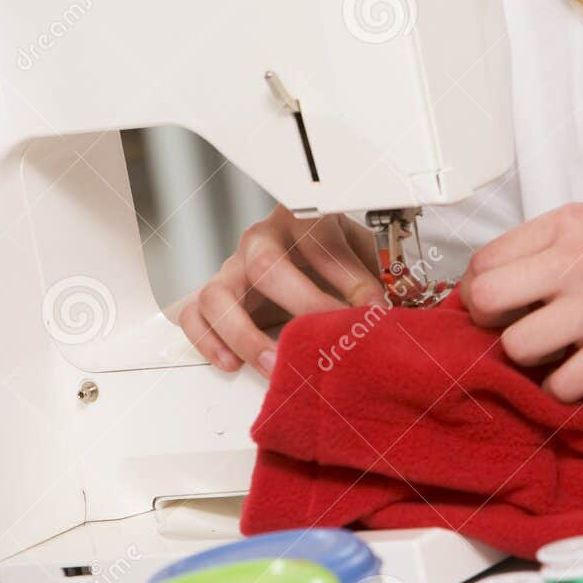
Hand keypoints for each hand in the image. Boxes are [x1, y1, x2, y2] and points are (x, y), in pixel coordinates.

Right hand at [174, 204, 385, 376]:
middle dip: (301, 307)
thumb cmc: (328, 254)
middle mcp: (260, 239)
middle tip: (326, 339)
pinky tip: (232, 362)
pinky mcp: (211, 293)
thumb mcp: (356, 252)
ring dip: (246, 335)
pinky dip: (208, 341)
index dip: (350, 279)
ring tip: (274, 363)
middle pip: (266, 267)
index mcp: (300, 219)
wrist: (298, 253)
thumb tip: (388, 309)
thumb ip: (370, 275)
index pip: (321, 242)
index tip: (373, 310)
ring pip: (218, 295)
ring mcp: (231, 267)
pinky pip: (193, 315)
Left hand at [460, 202, 582, 402]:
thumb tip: (505, 279)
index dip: (479, 289)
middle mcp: (575, 260)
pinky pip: (560, 385)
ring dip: (526, 358)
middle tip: (512, 329)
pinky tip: (581, 372)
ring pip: (515, 346)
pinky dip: (562, 388)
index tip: (494, 304)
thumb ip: (555, 245)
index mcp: (567, 224)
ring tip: (552, 352)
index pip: (485, 260)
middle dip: (488, 322)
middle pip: (485, 299)